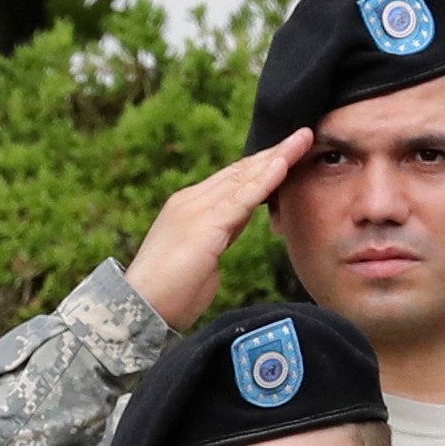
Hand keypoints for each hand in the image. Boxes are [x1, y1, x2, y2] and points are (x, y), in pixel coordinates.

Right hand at [121, 130, 312, 330]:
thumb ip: (221, 234)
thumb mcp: (204, 256)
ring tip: (302, 141)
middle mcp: (191, 200)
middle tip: (303, 136)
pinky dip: (265, 180)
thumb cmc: (170, 293)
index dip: (262, 165)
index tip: (288, 153)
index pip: (232, 179)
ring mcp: (195, 209)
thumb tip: (238, 224)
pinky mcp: (204, 225)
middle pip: (240, 171)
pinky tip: (283, 165)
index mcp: (189, 207)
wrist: (140, 309)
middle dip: (274, 153)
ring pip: (244, 178)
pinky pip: (242, 198)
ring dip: (276, 158)